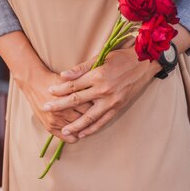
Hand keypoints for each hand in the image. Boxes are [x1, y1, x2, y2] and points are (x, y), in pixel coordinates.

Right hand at [0, 31, 92, 143]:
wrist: (34, 83)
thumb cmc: (53, 79)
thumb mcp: (68, 79)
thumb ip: (82, 85)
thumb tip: (97, 90)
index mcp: (69, 97)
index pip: (89, 107)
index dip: (97, 107)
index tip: (101, 106)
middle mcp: (63, 111)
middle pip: (84, 119)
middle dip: (92, 118)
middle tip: (98, 116)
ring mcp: (56, 121)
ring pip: (77, 130)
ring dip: (84, 128)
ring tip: (89, 124)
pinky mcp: (50, 127)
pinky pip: (68, 138)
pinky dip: (75, 136)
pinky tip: (79, 131)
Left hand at [43, 47, 160, 138]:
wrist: (143, 63)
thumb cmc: (121, 57)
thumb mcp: (101, 57)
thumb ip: (82, 68)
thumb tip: (64, 75)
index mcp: (98, 75)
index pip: (74, 85)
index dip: (60, 89)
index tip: (49, 92)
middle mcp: (103, 90)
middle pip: (77, 101)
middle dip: (60, 106)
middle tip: (46, 109)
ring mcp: (111, 101)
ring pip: (89, 117)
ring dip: (75, 125)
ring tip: (63, 130)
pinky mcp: (118, 107)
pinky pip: (103, 121)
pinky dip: (92, 128)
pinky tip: (83, 133)